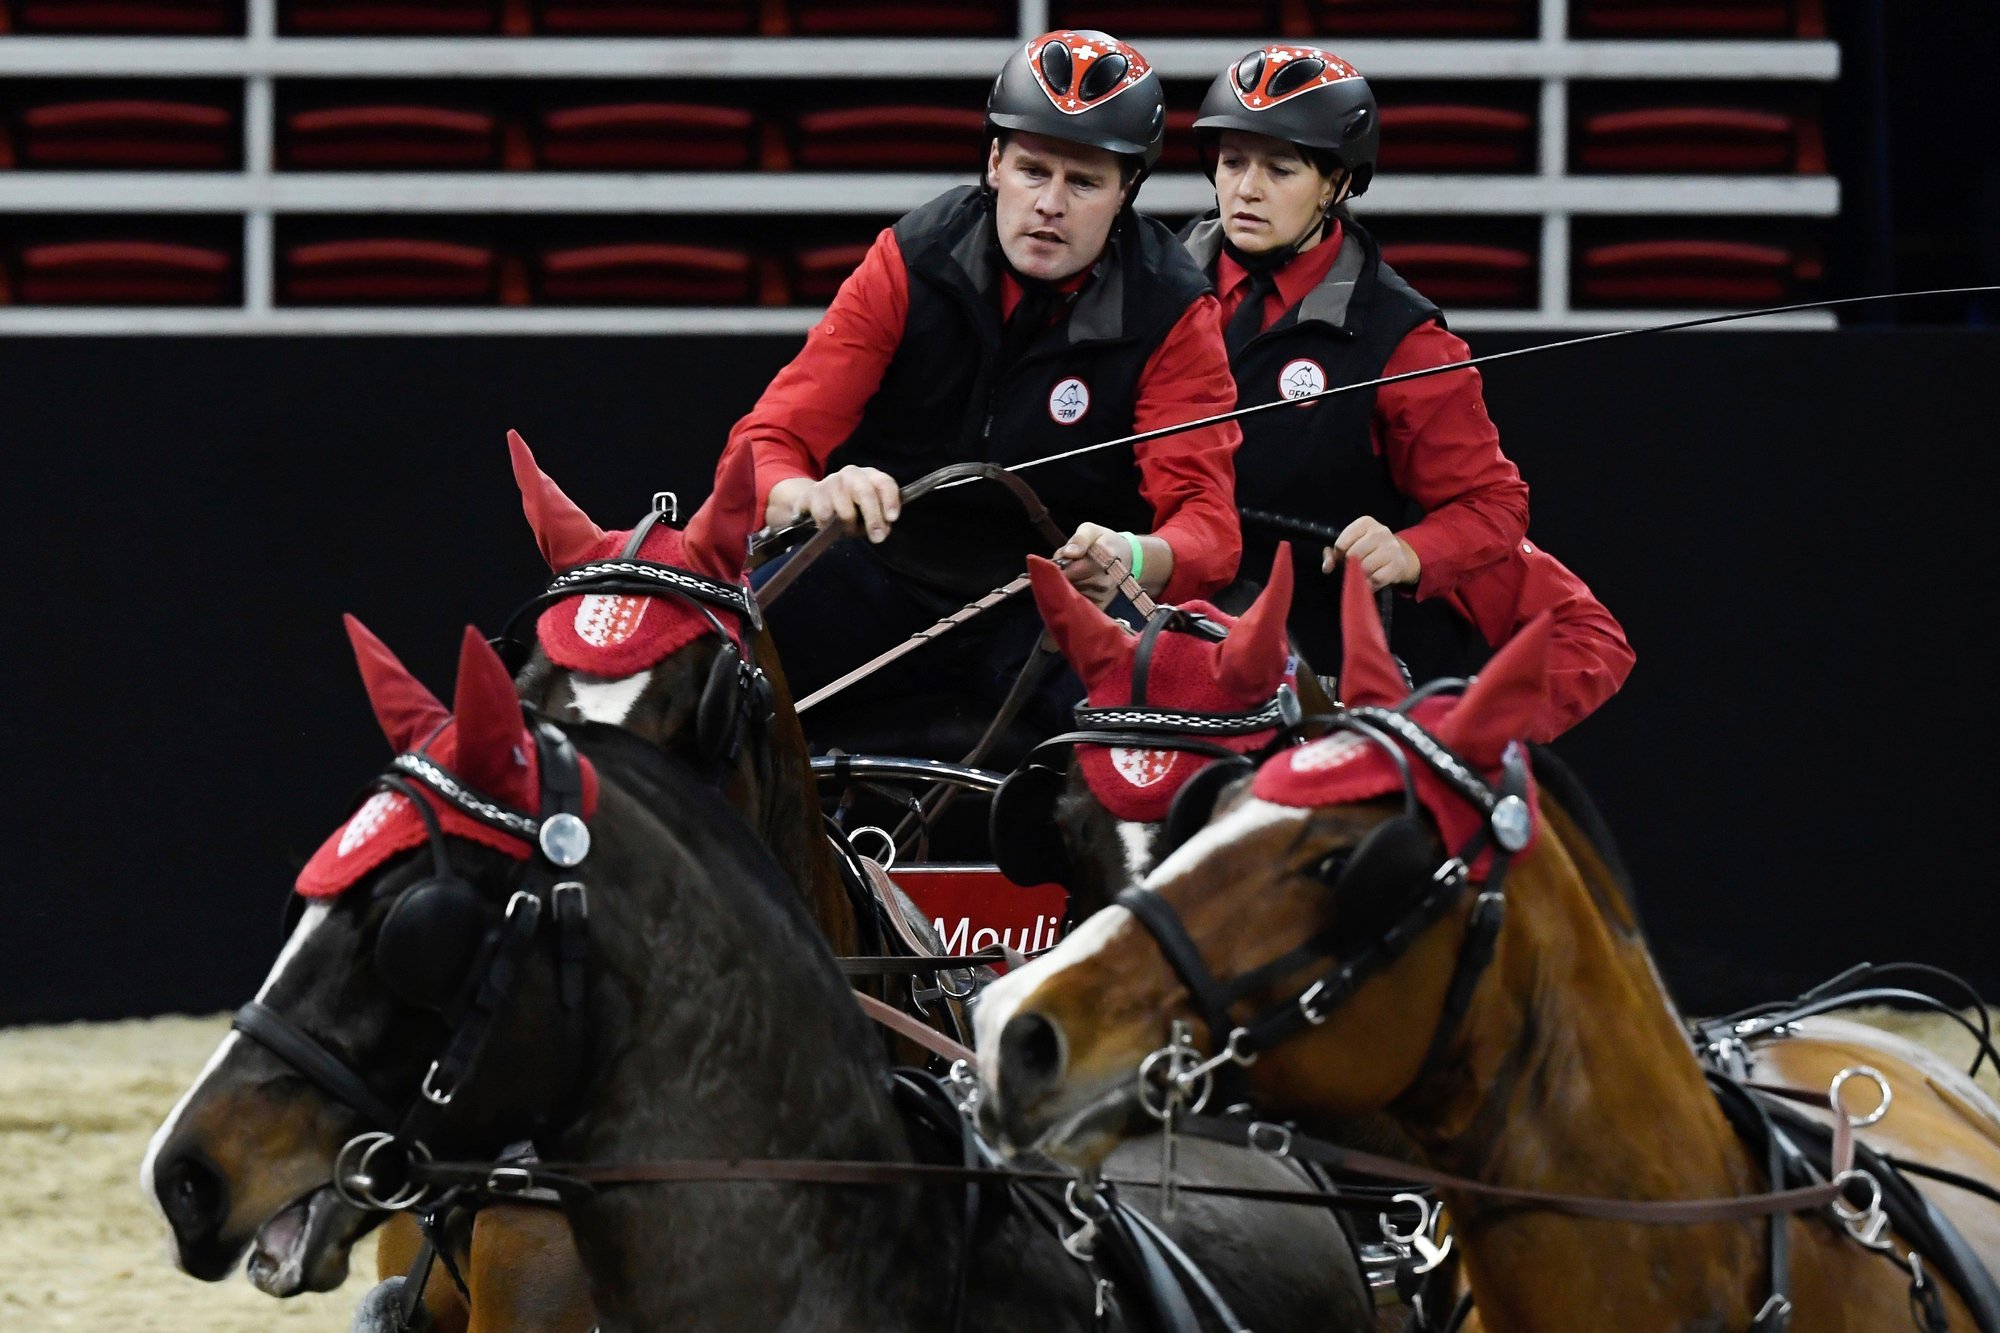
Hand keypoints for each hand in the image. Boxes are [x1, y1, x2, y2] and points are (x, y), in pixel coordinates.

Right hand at [765, 466, 901, 542]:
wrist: (816, 499)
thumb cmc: (850, 507)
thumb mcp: (869, 511)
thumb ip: (880, 520)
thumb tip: (881, 532)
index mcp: (870, 476)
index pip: (884, 483)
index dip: (890, 501)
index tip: (892, 519)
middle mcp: (852, 473)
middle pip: (865, 493)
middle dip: (873, 518)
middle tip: (877, 538)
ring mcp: (832, 481)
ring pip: (845, 510)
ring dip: (848, 526)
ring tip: (846, 528)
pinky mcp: (814, 492)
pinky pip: (824, 516)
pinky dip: (828, 527)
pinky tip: (828, 525)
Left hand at [1055, 522, 1131, 608]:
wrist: (1127, 558)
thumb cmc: (1104, 541)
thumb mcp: (1092, 530)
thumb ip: (1080, 539)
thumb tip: (1069, 553)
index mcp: (1102, 561)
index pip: (1070, 571)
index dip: (1058, 567)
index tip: (1060, 560)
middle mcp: (1103, 582)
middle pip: (1068, 584)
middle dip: (1061, 575)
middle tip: (1068, 564)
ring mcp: (1102, 596)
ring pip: (1070, 595)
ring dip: (1067, 584)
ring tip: (1076, 573)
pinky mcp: (1101, 606)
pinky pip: (1078, 604)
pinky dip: (1073, 596)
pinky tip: (1079, 585)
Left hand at [1322, 517, 1420, 589]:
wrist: (1398, 556)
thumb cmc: (1368, 549)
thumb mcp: (1349, 544)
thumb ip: (1332, 553)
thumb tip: (1327, 567)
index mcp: (1365, 523)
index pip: (1341, 543)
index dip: (1338, 554)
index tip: (1343, 556)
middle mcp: (1380, 531)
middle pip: (1353, 555)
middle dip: (1350, 564)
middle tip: (1355, 565)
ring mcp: (1391, 547)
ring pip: (1365, 568)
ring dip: (1361, 575)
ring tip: (1365, 571)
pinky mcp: (1397, 564)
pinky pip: (1376, 578)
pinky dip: (1371, 583)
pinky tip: (1373, 578)